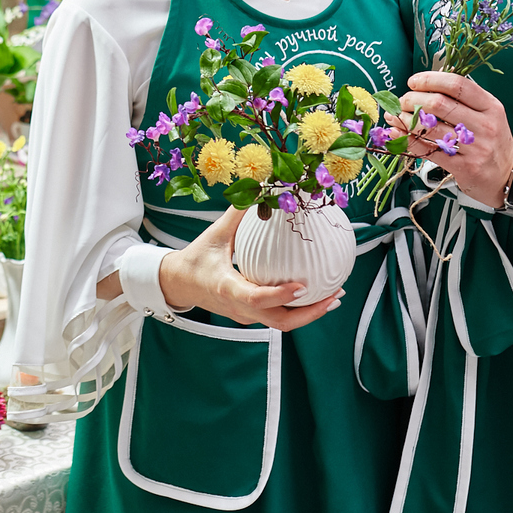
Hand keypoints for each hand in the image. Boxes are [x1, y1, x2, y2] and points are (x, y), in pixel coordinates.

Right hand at [157, 207, 343, 331]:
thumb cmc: (195, 257)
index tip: (304, 286)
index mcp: (227, 288)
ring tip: (334, 294)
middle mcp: (238, 308)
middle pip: (279, 321)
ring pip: (282, 323)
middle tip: (335, 294)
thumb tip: (261, 189)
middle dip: (310, 313)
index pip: (256, 298)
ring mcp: (245, 316)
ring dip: (310, 313)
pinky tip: (314, 292)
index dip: (281, 295)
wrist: (177, 284)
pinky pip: (277, 316)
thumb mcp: (214, 234)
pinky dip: (298, 308)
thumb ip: (237, 213)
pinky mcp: (249, 317)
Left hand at [398, 71, 512, 209]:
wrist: (510, 176)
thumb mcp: (487, 114)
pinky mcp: (464, 166)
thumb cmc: (492, 141)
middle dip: (413, 100)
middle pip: (440, 104)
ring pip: (431, 128)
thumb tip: (429, 84)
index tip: (413, 82)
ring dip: (406, 120)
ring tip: (395, 116)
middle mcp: (484, 125)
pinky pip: (429, 150)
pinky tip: (397, 133)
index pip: (457, 85)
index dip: (430, 80)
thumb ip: (463, 99)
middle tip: (402, 102)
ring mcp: (475, 147)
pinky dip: (408, 140)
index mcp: (490, 106)